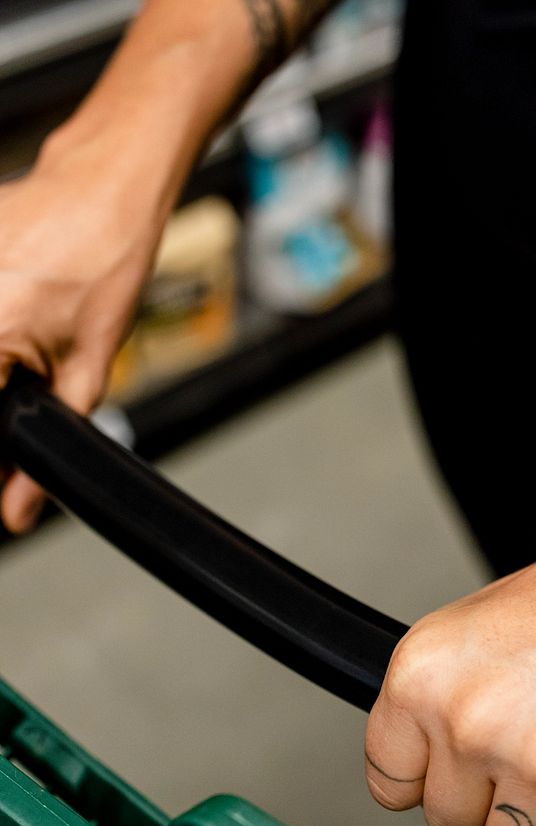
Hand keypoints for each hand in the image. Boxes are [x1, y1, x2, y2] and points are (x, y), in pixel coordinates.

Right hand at [0, 140, 162, 531]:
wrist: (99, 189)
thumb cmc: (105, 263)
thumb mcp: (88, 364)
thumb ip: (54, 435)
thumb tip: (18, 506)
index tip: (5, 473)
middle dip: (0, 412)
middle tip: (28, 380)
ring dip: (1, 372)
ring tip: (28, 341)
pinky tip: (18, 323)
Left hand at [365, 482, 535, 825]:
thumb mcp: (472, 628)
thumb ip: (433, 700)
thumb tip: (418, 763)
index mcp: (423, 677)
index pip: (389, 782)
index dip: (428, 780)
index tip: (453, 772)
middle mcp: (473, 722)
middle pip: (451, 822)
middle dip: (489, 799)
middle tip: (530, 749)